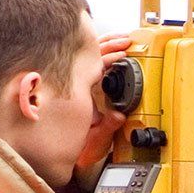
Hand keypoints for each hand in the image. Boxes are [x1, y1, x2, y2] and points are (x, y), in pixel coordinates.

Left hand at [75, 34, 134, 178]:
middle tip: (127, 40)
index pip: (96, 66)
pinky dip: (100, 51)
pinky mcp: (79, 86)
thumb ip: (108, 127)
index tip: (124, 52)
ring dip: (105, 44)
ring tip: (121, 39)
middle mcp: (75, 84)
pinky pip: (88, 62)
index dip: (111, 57)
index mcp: (80, 93)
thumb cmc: (79, 145)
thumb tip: (117, 115)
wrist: (67, 153)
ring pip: (88, 55)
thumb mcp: (96, 139)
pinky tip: (110, 47)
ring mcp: (75, 83)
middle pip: (92, 55)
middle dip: (110, 44)